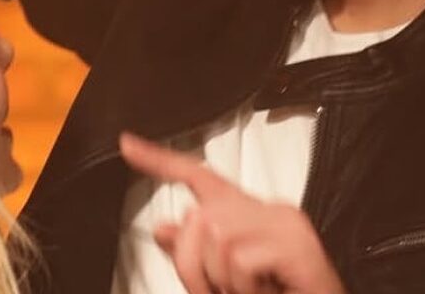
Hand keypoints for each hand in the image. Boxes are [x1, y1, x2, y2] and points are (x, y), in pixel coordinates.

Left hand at [119, 132, 346, 293]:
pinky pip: (240, 258)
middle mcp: (269, 210)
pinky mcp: (297, 245)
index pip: (199, 176)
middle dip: (193, 263)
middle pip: (199, 215)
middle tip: (218, 292)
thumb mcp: (224, 280)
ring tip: (247, 293)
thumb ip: (195, 255)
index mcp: (249, 214)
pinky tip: (265, 293)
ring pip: (216, 234)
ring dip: (218, 279)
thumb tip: (163, 230)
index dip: (160, 161)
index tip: (128, 145)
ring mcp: (286, 225)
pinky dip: (242, 287)